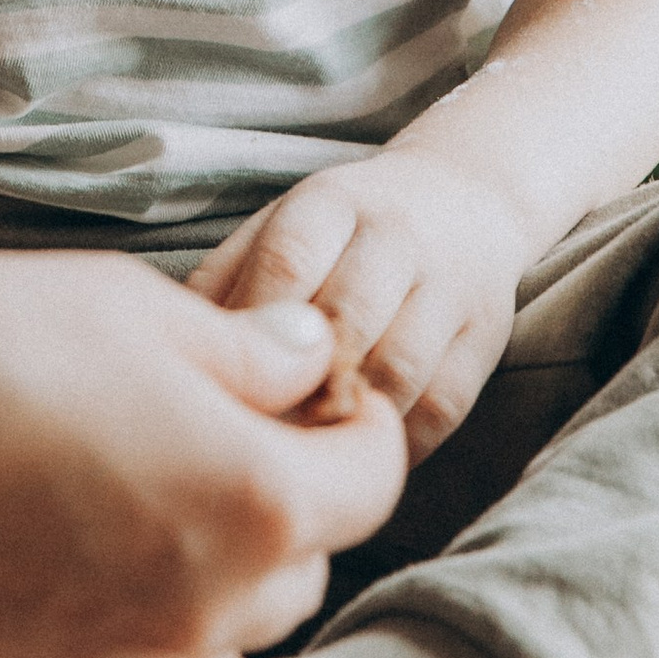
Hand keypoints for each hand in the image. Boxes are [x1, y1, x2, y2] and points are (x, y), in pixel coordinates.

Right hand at [0, 253, 407, 657]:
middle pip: (306, 562)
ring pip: (230, 621)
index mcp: (257, 501)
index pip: (371, 477)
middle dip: (293, 491)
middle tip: (235, 414)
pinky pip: (147, 652)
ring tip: (159, 469)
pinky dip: (151, 602)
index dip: (353, 420)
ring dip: (225, 557)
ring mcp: (130, 656)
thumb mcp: (129, 307)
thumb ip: (244, 351)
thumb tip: (305, 365)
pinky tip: (92, 528)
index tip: (319, 383)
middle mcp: (211, 606)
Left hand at [191, 157, 523, 460]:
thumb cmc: (341, 231)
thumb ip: (225, 284)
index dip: (251, 334)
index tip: (221, 385)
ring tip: (301, 459)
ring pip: (397, 374)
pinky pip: (439, 409)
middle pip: (346, 324)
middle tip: (256, 439)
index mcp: (329, 204)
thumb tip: (173, 359)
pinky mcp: (485, 339)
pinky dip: (392, 447)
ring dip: (344, 427)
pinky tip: (354, 458)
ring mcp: (449, 287)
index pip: (287, 265)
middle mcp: (395, 237)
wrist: (465, 198)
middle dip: (295, 390)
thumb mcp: (278, 228)